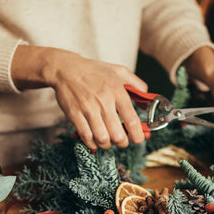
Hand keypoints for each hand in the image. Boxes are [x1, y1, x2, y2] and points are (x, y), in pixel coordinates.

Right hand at [12, 46, 147, 151]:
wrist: (66, 68)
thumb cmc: (94, 71)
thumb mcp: (119, 71)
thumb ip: (137, 85)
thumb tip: (147, 103)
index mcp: (117, 92)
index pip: (132, 120)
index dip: (138, 135)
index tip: (138, 139)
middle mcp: (104, 102)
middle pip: (117, 135)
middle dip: (122, 143)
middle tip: (122, 141)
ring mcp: (88, 109)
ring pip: (102, 138)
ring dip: (107, 144)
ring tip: (108, 141)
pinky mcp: (75, 114)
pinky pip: (86, 136)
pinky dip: (92, 143)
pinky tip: (94, 140)